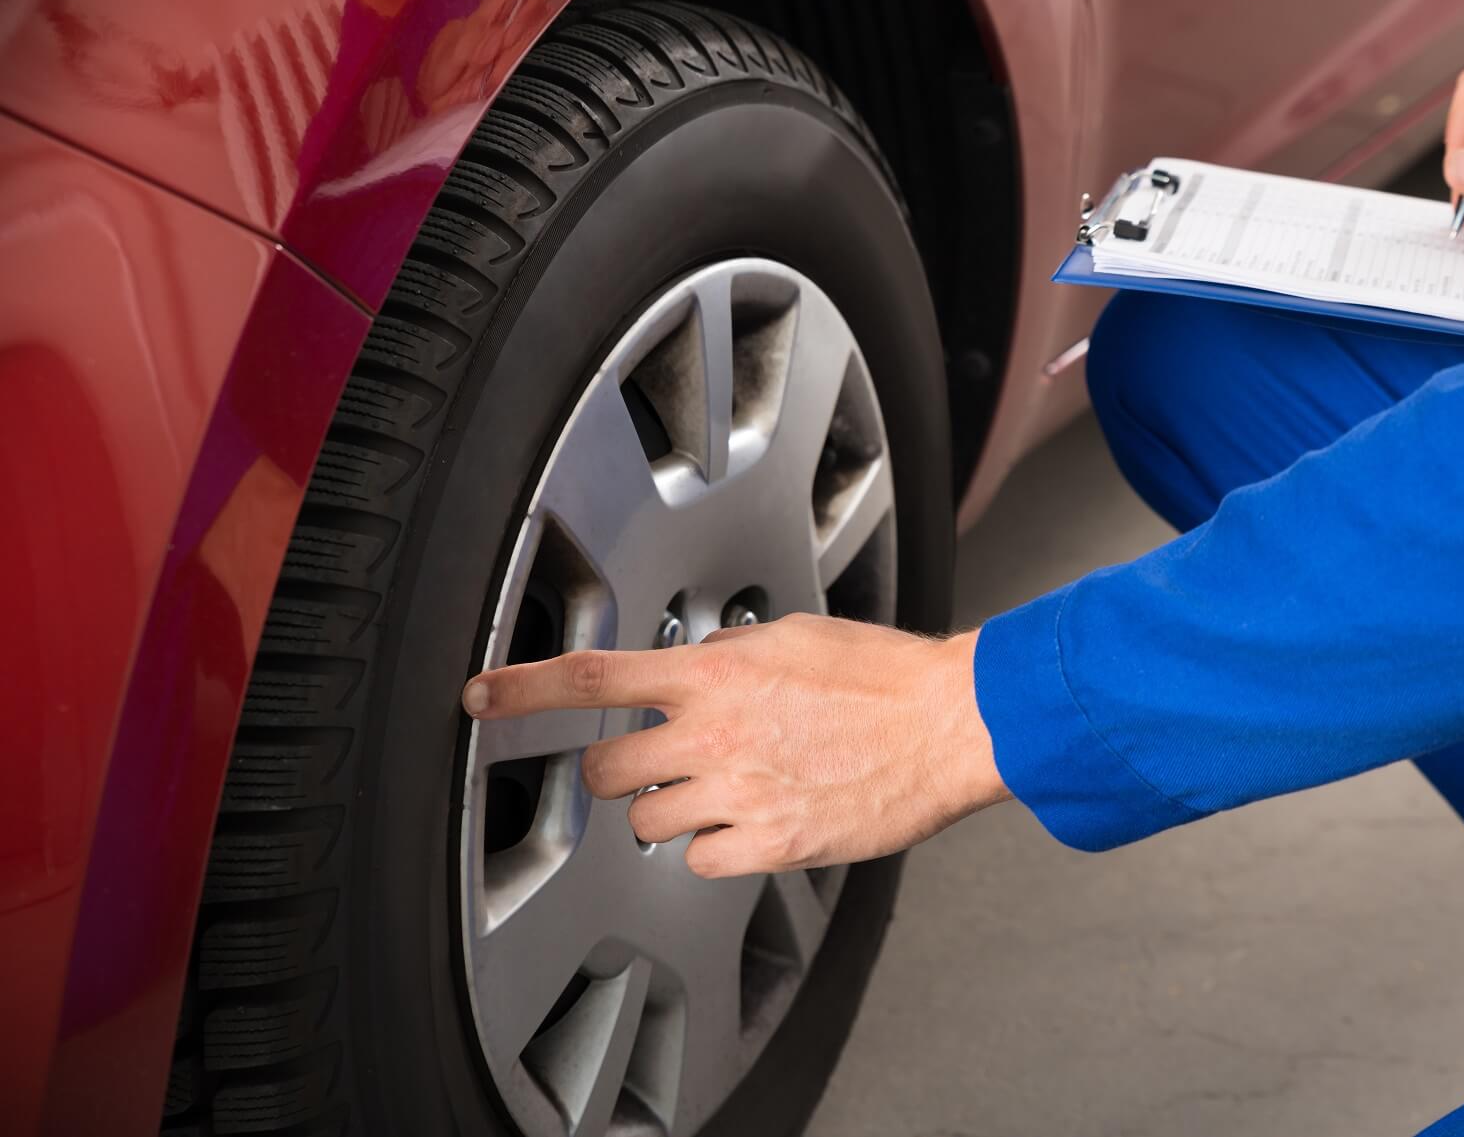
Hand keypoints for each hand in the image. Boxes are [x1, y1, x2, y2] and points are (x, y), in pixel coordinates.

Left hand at [462, 616, 1009, 877]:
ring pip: (649, 821)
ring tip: (724, 790)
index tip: (482, 699)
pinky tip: (755, 820)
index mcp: (715, 674)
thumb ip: (727, 656)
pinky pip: (700, 860)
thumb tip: (693, 667)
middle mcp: (715, 734)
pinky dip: (717, 846)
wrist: (947, 724)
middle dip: (618, 771)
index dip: (522, 691)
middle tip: (657, 764)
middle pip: (607, 772)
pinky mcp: (769, 844)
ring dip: (671, 809)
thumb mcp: (793, 637)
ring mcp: (738, 793)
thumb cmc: (883, 677)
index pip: (592, 680)